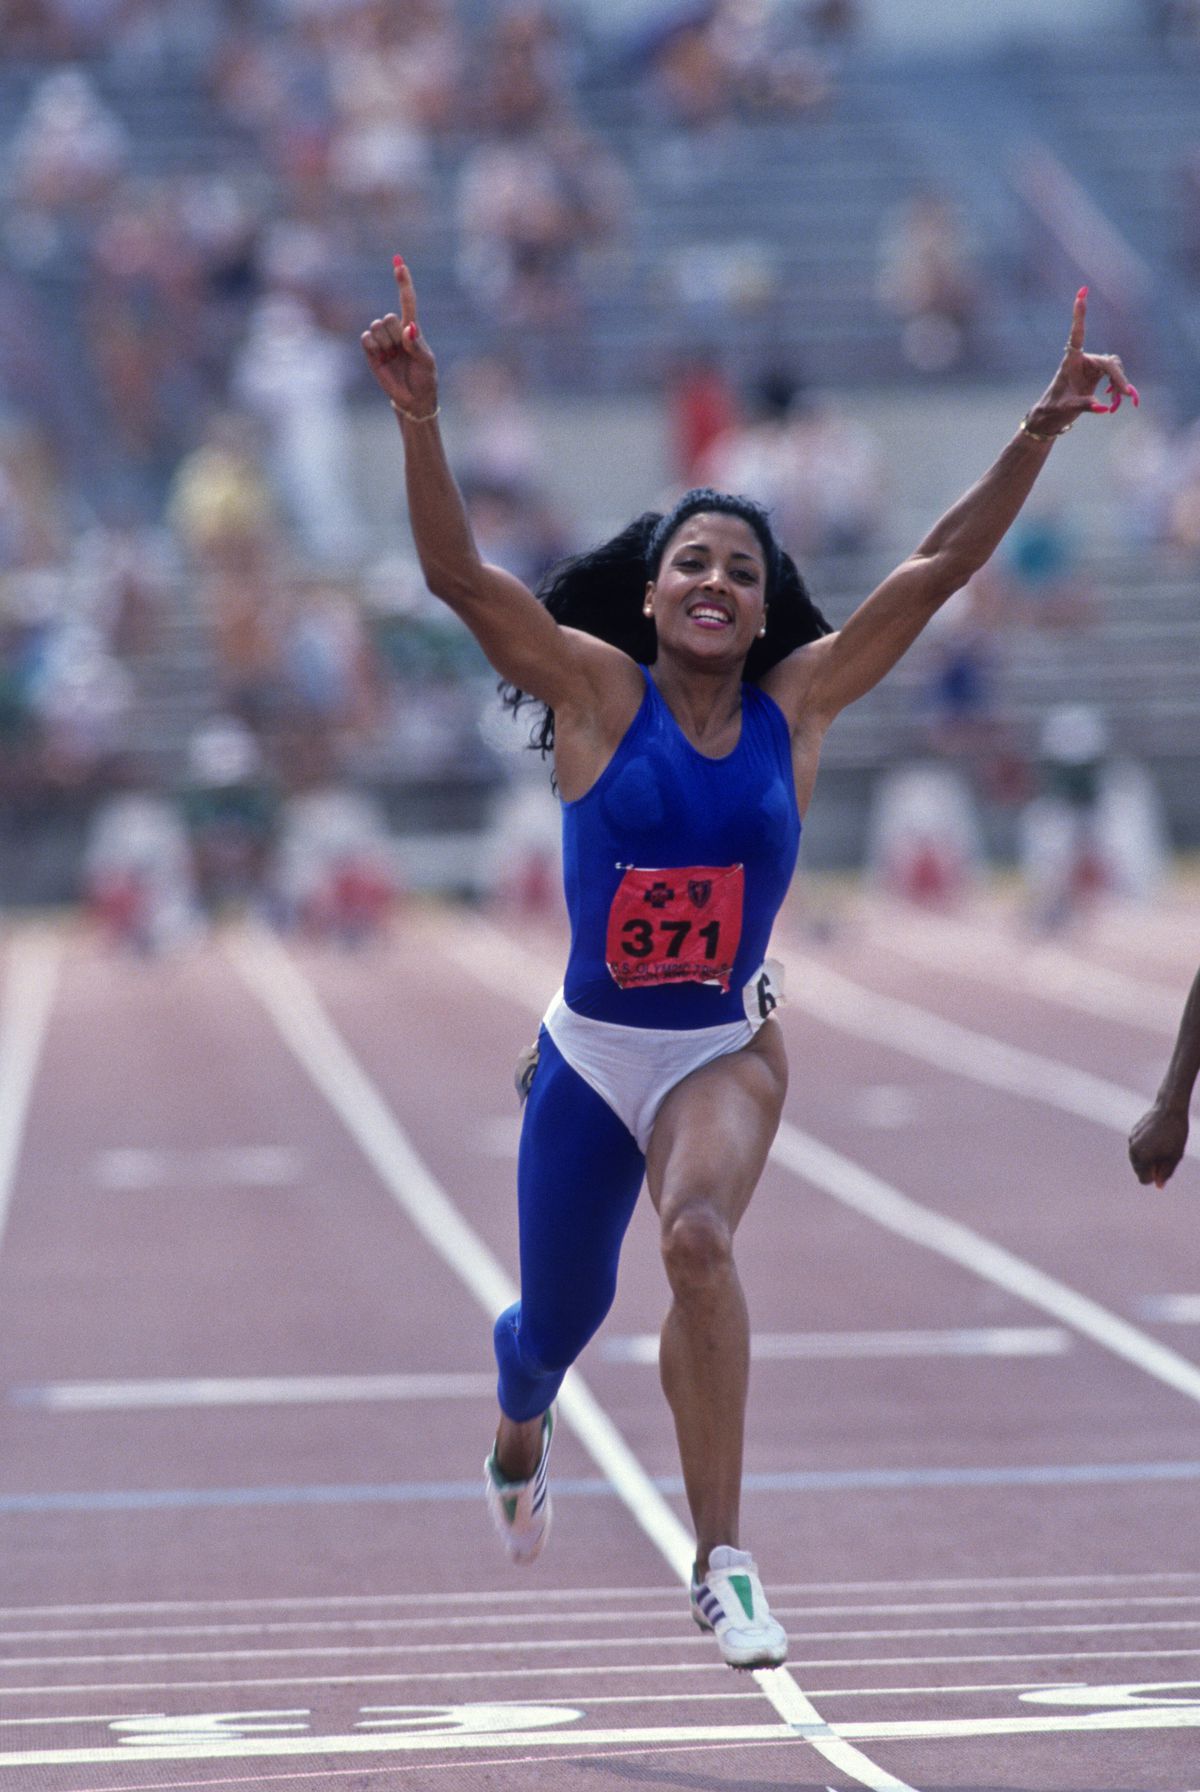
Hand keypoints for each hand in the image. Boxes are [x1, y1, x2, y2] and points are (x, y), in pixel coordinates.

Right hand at [360, 256, 438, 420]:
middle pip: (389, 317)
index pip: (407, 300)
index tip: (398, 261)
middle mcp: (395, 331)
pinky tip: (380, 356)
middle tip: (403, 352)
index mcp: (412, 329)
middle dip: (395, 334)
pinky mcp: (371, 353)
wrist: (413, 400)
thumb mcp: (428, 363)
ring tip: (393, 358)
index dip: (402, 281)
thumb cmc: (425, 379)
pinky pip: (365, 338)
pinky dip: (372, 345)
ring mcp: (382, 341)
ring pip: (377, 327)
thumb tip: (408, 329)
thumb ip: (418, 346)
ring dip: (385, 343)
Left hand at [1026, 287, 1139, 436]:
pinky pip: (1115, 376)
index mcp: (1070, 361)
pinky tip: (1115, 401)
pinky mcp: (1097, 375)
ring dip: (1119, 384)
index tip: (1081, 292)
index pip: (1077, 334)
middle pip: (1108, 362)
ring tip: (1117, 403)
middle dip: (1119, 378)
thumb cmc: (1054, 409)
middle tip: (1127, 395)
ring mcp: (1091, 367)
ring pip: (1115, 369)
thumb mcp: (1067, 408)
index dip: (1080, 314)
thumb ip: (1085, 406)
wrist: (1052, 417)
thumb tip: (1103, 407)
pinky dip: (1118, 387)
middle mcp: (1082, 360)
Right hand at [1128, 1102, 1187, 1187]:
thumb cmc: (1175, 1134)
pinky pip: (1138, 1146)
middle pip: (1139, 1169)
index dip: (1156, 1176)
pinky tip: (1158, 1137)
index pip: (1144, 1180)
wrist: (1169, 1108)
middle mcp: (1132, 1150)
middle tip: (1165, 1154)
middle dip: (1150, 1167)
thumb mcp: (1174, 1157)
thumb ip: (1165, 1173)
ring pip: (1138, 1158)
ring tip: (1162, 1145)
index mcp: (1142, 1158)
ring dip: (1148, 1157)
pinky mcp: (1133, 1132)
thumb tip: (1158, 1185)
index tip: (1165, 1166)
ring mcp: (1131, 1140)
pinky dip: (1146, 1147)